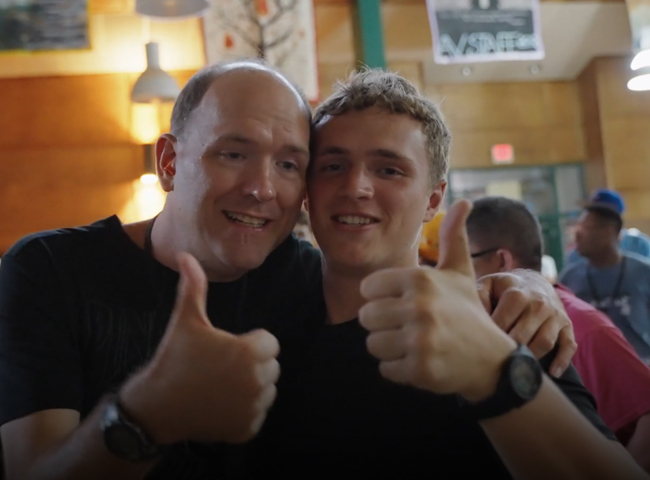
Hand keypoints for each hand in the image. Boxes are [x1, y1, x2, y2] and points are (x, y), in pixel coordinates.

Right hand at [120, 253, 279, 444]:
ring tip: (220, 384)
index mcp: (250, 352)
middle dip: (252, 364)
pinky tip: (220, 405)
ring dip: (251, 387)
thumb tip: (185, 254)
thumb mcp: (185, 320)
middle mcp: (257, 382)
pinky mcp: (247, 430)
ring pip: (267, 390)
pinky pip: (257, 414)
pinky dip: (244, 411)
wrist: (155, 407)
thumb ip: (193, 287)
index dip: (249, 342)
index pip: (270, 343)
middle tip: (222, 366)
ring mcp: (253, 409)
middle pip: (271, 366)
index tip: (226, 347)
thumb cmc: (173, 358)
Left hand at [359, 200, 516, 401]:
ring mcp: (420, 339)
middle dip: (383, 324)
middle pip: (365, 317)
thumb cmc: (468, 312)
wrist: (493, 361)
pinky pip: (384, 369)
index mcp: (420, 279)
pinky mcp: (420, 369)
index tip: (404, 304)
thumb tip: (464, 200)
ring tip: (415, 343)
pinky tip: (421, 361)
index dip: (382, 299)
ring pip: (372, 344)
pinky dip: (398, 369)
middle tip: (409, 327)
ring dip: (389, 348)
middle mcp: (419, 306)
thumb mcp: (461, 272)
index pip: (367, 289)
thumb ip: (454, 237)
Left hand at [476, 270, 576, 377]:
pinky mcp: (567, 326)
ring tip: (516, 368)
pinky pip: (568, 346)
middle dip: (508, 350)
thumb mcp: (489, 285)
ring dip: (531, 358)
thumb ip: (479, 297)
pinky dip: (562, 361)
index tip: (480, 347)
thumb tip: (475, 317)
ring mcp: (555, 316)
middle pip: (523, 335)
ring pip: (544, 343)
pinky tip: (552, 373)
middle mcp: (539, 304)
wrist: (535, 282)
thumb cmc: (505, 289)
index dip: (490, 337)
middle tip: (495, 361)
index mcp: (517, 294)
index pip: (503, 321)